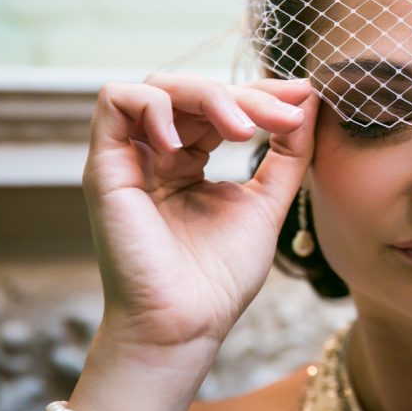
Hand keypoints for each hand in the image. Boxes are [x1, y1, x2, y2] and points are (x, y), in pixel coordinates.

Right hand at [81, 72, 317, 348]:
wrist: (186, 325)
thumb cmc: (220, 277)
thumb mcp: (267, 203)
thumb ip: (288, 153)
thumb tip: (307, 99)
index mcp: (188, 161)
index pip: (221, 105)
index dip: (260, 93)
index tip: (303, 96)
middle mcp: (157, 154)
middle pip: (195, 90)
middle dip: (244, 95)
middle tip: (283, 117)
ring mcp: (130, 158)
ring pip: (159, 86)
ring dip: (207, 95)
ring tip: (240, 132)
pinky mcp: (105, 167)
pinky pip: (115, 101)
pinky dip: (155, 107)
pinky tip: (184, 144)